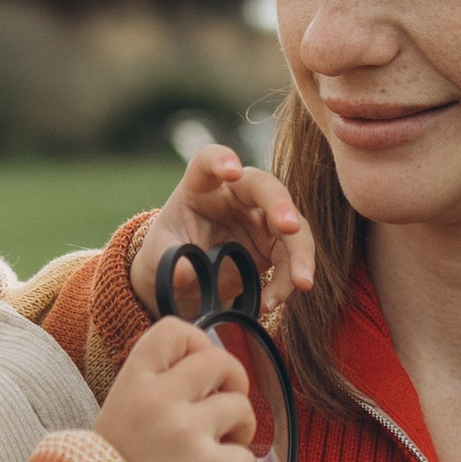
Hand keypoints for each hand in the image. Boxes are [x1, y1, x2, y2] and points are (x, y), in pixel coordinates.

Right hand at [95, 315, 258, 461]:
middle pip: (219, 361)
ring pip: (241, 407)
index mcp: (133, 382)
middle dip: (234, 381)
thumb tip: (203, 373)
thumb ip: (152, 391)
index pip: (174, 330)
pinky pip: (245, 458)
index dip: (197, 342)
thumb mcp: (117, 415)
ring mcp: (184, 432)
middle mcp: (159, 399)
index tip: (201, 369)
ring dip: (240, 428)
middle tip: (226, 406)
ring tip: (221, 447)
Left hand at [133, 149, 313, 321]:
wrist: (185, 278)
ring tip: (301, 282)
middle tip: (289, 227)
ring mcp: (260, 217)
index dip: (221, 159)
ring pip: (292, 223)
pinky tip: (270, 302)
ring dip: (301, 252)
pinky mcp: (274, 244)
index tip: (231, 169)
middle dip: (280, 205)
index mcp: (201, 186)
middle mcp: (236, 194)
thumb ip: (169, 260)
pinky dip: (288, 280)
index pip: (210, 160)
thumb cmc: (169, 253)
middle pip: (264, 186)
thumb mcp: (159, 255)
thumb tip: (182, 273)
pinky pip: (291, 257)